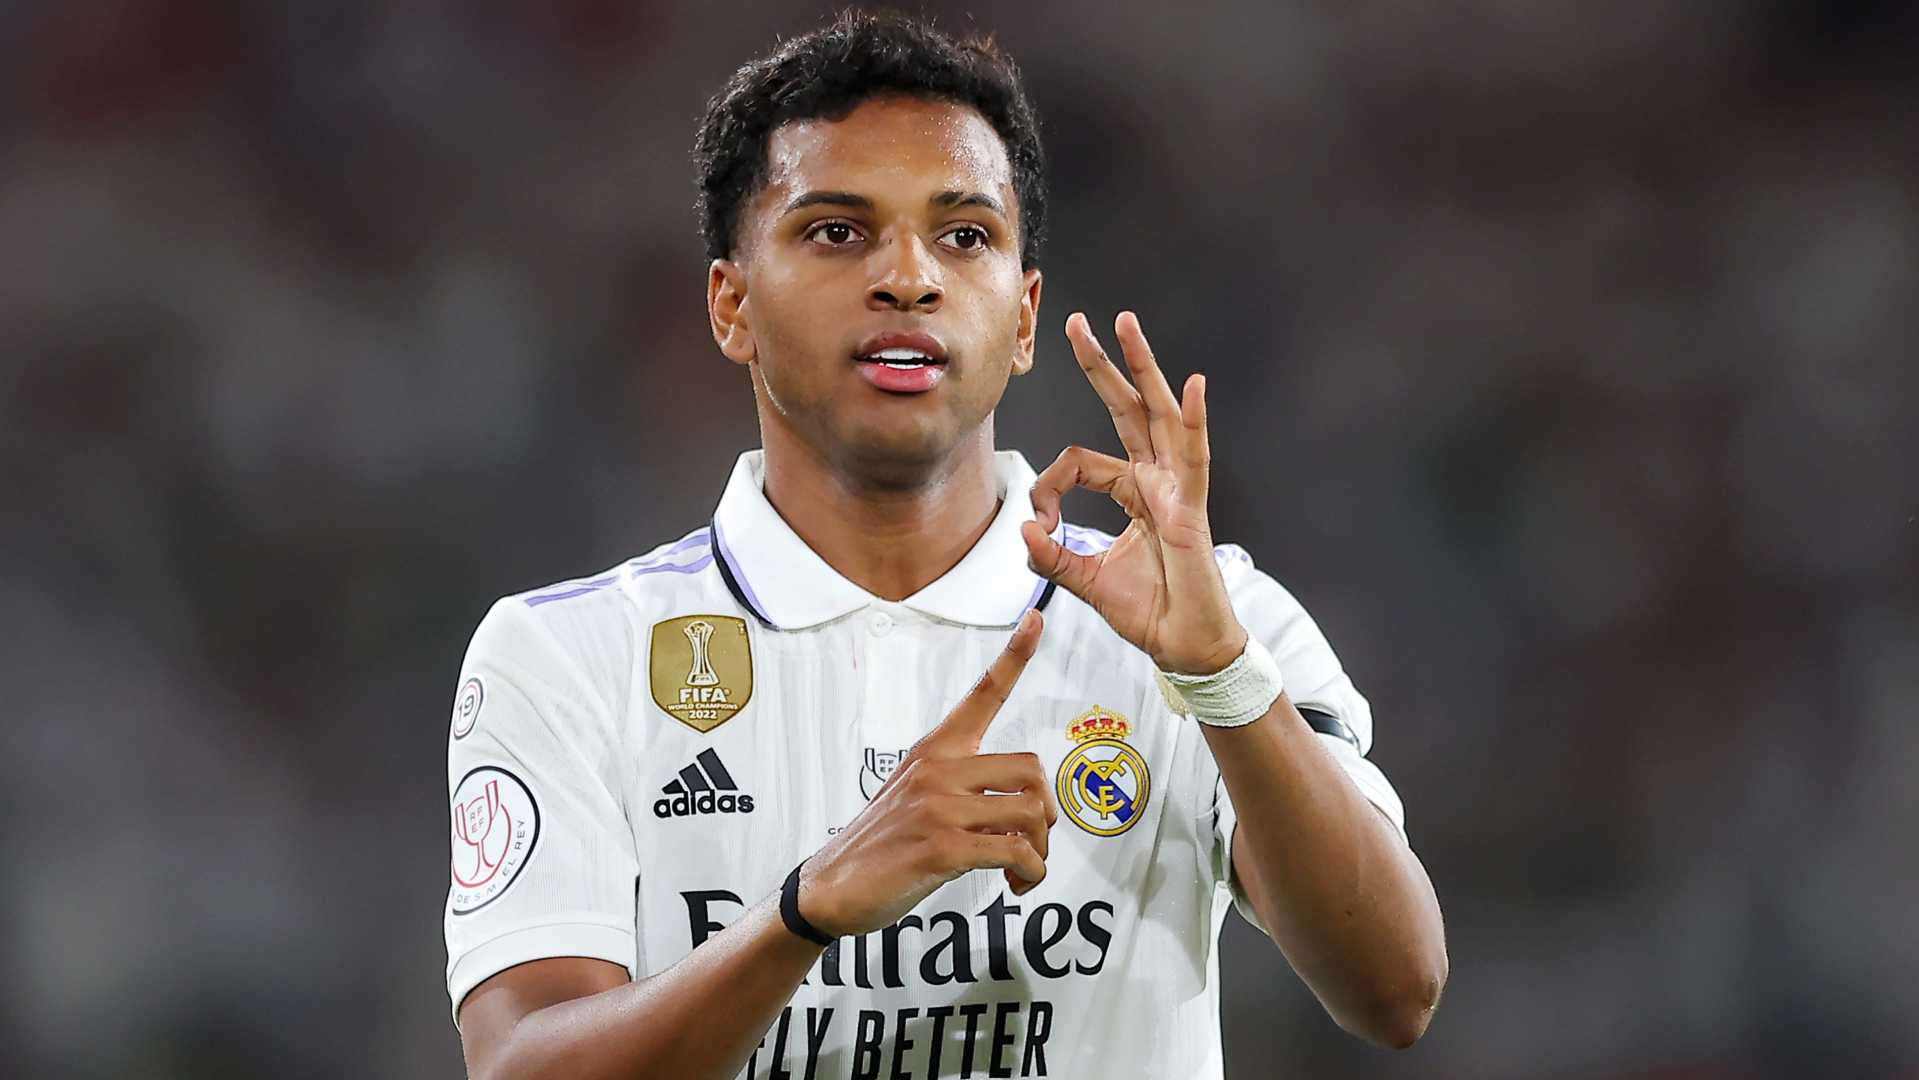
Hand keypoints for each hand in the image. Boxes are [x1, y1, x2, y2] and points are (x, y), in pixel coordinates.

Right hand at [800, 610, 1056, 937]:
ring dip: (1040, 848)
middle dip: (1044, 812)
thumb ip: (964, 788)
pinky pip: (1015, 851)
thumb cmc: (881, 845)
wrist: (832, 887)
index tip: (1035, 619)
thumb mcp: (917, 797)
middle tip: (1032, 840)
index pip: (982, 693)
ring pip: (1029, 811)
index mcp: (934, 750)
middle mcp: (938, 769)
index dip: (1014, 656)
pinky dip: (1030, 871)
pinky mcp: (943, 847)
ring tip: (1024, 868)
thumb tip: (1018, 806)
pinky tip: (1017, 882)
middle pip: (1030, 768)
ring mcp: (939, 807)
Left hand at [1019, 311, 1249, 675]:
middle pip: (1127, 408)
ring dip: (1142, 366)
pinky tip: (1193, 386)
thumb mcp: (1086, 581)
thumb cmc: (1149, 610)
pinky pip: (1194, 458)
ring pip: (1158, 415)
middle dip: (1102, 364)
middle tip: (1079, 322)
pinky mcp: (1192, 509)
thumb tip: (1022, 530)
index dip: (1047, 486)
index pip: (1080, 460)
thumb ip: (1054, 556)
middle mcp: (1156, 479)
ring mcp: (1177, 489)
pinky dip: (1193, 421)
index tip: (1035, 525)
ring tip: (1126, 323)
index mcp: (1133, 491)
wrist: (1184, 646)